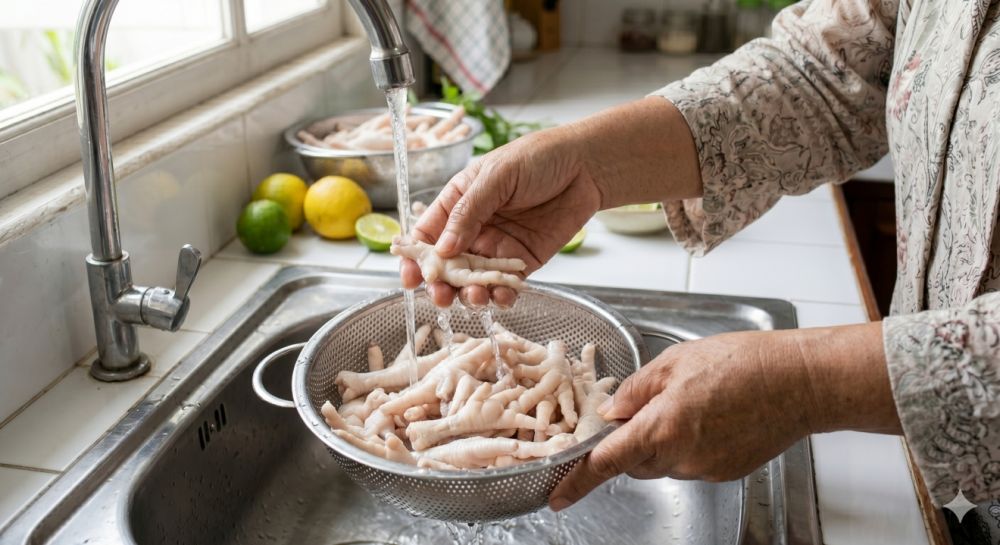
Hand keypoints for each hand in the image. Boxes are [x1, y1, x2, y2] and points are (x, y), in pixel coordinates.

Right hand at [400, 97, 703, 306]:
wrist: (585, 166)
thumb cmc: (537, 158)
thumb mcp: (496, 176)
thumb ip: (469, 212)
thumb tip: (444, 250)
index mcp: (458, 202)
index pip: (427, 234)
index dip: (415, 256)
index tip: (410, 277)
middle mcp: (473, 228)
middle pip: (447, 264)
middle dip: (441, 283)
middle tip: (441, 296)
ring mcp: (497, 247)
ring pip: (474, 280)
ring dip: (469, 293)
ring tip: (474, 298)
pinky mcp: (523, 262)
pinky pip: (505, 285)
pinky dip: (500, 295)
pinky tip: (500, 297)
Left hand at [548, 323, 899, 510]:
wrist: (799, 381)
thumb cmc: (741, 362)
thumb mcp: (674, 361)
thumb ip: (635, 391)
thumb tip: (610, 414)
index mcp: (660, 428)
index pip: (605, 463)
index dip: (576, 481)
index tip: (557, 496)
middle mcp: (681, 458)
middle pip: (635, 462)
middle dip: (633, 439)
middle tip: (650, 404)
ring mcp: (705, 469)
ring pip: (664, 462)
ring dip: (664, 438)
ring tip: (694, 401)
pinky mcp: (725, 472)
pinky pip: (692, 461)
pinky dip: (691, 442)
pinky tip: (713, 414)